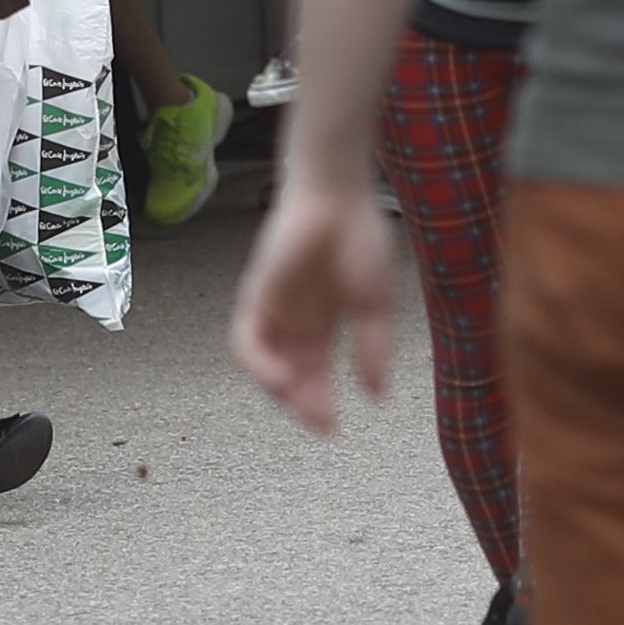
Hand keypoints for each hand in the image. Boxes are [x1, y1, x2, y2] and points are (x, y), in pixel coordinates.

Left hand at [229, 169, 410, 437]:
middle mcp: (293, 321)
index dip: (320, 403)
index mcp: (321, 324)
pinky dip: (261, 364)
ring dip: (278, 390)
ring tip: (300, 404)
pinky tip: (282, 378)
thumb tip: (377, 394)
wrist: (338, 196)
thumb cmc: (359, 238)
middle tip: (322, 424)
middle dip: (304, 404)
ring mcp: (272, 309)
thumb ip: (373, 347)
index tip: (335, 428)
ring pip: (264, 364)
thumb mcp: (375, 305)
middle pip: (289, 376)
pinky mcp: (255, 295)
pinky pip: (246, 340)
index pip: (313, 375)